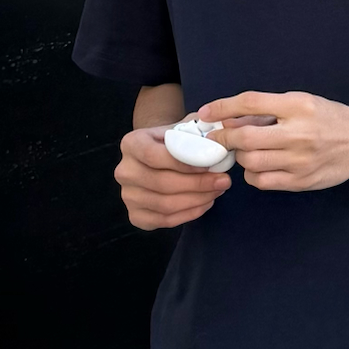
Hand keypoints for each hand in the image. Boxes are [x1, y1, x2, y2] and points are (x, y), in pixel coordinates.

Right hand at [115, 120, 231, 229]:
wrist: (156, 155)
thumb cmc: (173, 140)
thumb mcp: (183, 127)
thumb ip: (199, 131)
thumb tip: (220, 138)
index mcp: (131, 144)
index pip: (154, 156)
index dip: (183, 163)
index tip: (210, 165)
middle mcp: (124, 171)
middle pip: (161, 183)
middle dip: (198, 184)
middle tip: (224, 181)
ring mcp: (128, 196)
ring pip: (165, 205)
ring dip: (198, 200)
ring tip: (218, 191)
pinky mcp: (136, 216)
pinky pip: (166, 220)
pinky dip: (190, 213)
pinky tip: (206, 202)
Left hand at [196, 91, 348, 191]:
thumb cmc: (327, 117)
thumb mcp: (300, 103)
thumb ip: (267, 111)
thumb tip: (228, 118)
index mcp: (298, 105)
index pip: (250, 102)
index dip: (222, 108)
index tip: (205, 113)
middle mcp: (299, 132)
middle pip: (245, 137)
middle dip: (223, 138)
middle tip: (217, 138)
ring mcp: (300, 160)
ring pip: (250, 161)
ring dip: (240, 156)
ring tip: (246, 151)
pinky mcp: (301, 182)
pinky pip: (262, 181)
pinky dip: (253, 174)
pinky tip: (260, 166)